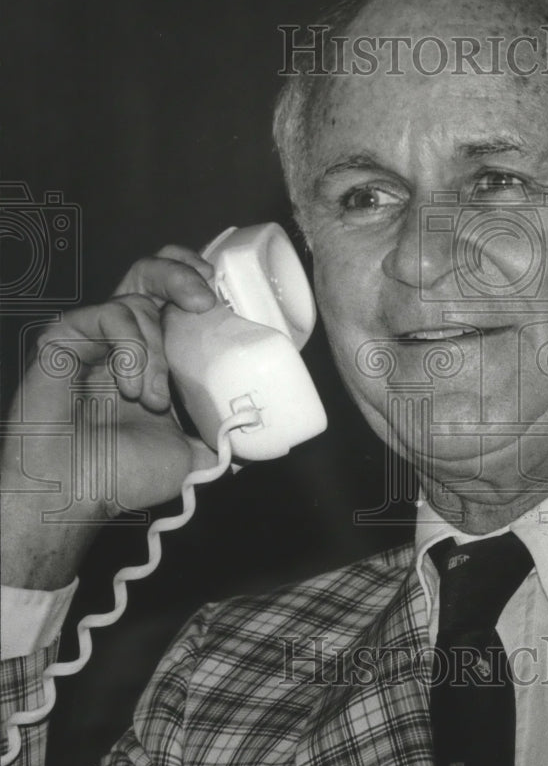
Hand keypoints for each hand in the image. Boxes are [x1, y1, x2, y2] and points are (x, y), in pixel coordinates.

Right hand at [1, 245, 217, 588]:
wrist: (73, 496)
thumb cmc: (122, 477)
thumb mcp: (194, 457)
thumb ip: (225, 440)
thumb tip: (263, 434)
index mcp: (158, 356)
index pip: (176, 294)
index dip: (198, 278)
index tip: (222, 293)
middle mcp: (127, 339)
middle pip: (153, 270)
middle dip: (182, 275)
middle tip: (205, 302)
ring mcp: (96, 337)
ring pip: (134, 294)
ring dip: (156, 348)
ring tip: (153, 399)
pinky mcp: (66, 338)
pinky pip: (107, 315)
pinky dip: (129, 348)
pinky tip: (129, 387)